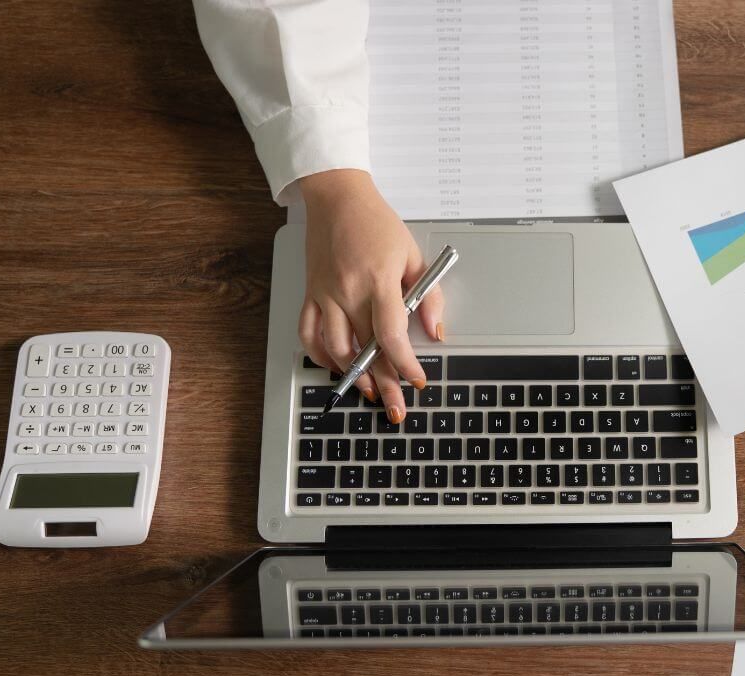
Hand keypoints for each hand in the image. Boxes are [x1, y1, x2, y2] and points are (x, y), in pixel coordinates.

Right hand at [298, 169, 444, 422]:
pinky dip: (321, 356)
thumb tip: (435, 331)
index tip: (418, 381)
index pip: (391, 335)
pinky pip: (308, 334)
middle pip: (367, 350)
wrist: (337, 198)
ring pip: (336, 348)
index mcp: (378, 281)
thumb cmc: (377, 224)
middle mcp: (348, 292)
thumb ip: (429, 295)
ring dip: (353, 376)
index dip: (406, 364)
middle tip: (397, 409)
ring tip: (370, 393)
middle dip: (384, 384)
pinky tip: (336, 367)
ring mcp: (325, 295)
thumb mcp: (414, 254)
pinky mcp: (310, 294)